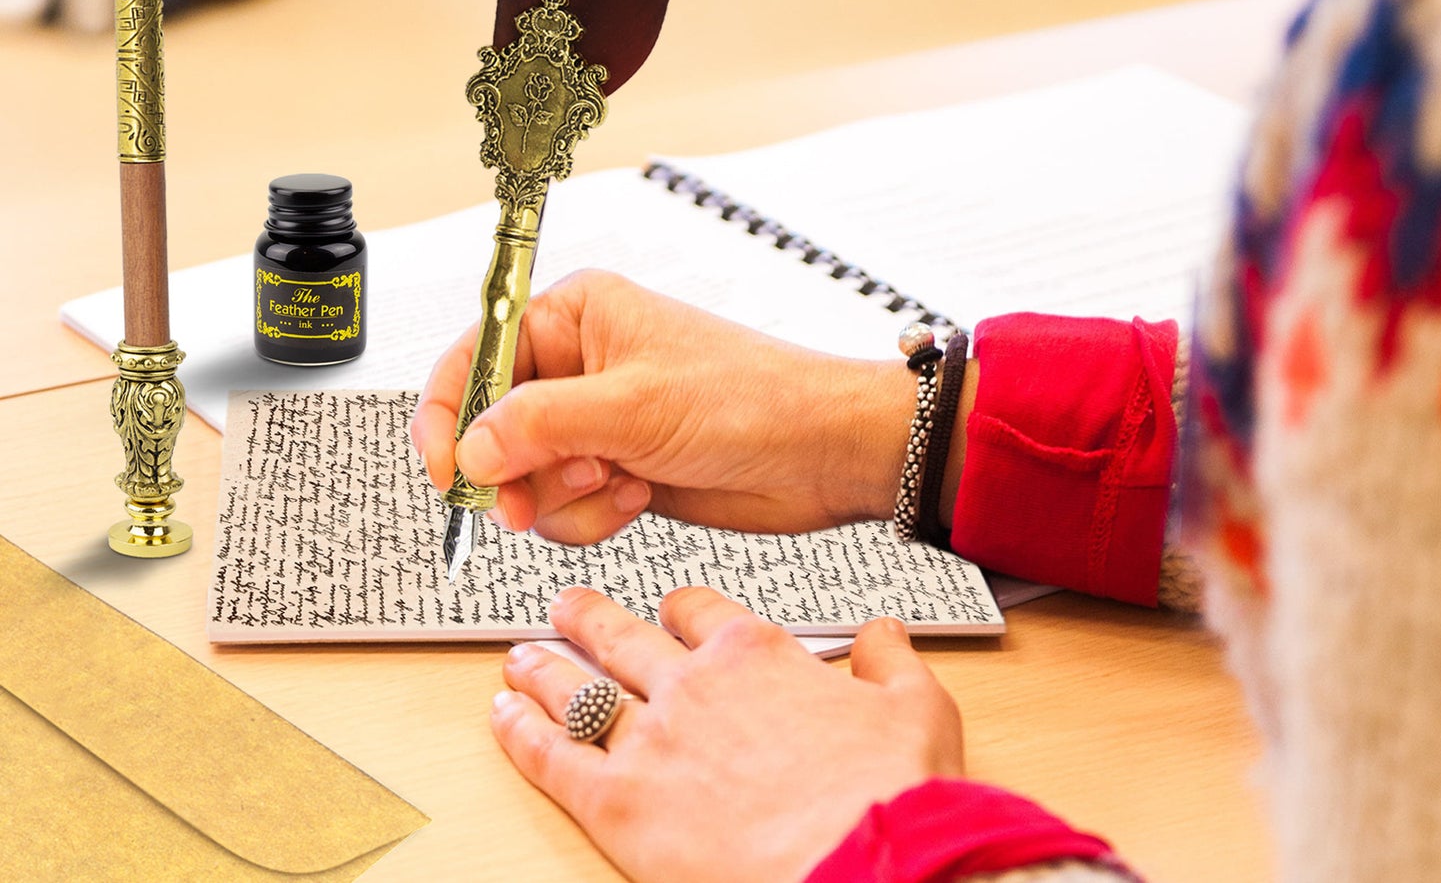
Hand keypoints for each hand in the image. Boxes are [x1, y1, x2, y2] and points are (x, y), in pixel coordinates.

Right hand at [410, 270, 916, 543]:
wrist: (821, 453)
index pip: (474, 357)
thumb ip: (538, 425)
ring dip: (562, 496)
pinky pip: (562, 505)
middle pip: (489, 427)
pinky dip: (590, 514)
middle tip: (539, 494)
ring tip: (616, 479)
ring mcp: (594, 419)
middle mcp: (576, 363)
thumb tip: (468, 450)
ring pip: (523, 476)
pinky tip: (637, 494)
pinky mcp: (612, 466)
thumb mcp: (633, 407)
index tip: (449, 472)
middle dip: (515, 470)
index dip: (449, 416)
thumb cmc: (751, 399)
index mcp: (574, 315)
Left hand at [494, 587, 963, 882]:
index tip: (670, 608)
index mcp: (756, 653)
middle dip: (588, 617)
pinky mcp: (620, 804)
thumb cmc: (892, 795)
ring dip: (544, 667)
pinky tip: (502, 715)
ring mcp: (651, 740)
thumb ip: (891, 660)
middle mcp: (694, 684)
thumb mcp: (917, 707)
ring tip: (519, 654)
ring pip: (579, 686)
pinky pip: (553, 757)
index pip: (699, 610)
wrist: (866, 865)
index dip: (678, 607)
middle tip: (565, 605)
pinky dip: (520, 732)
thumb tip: (885, 634)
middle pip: (624, 635)